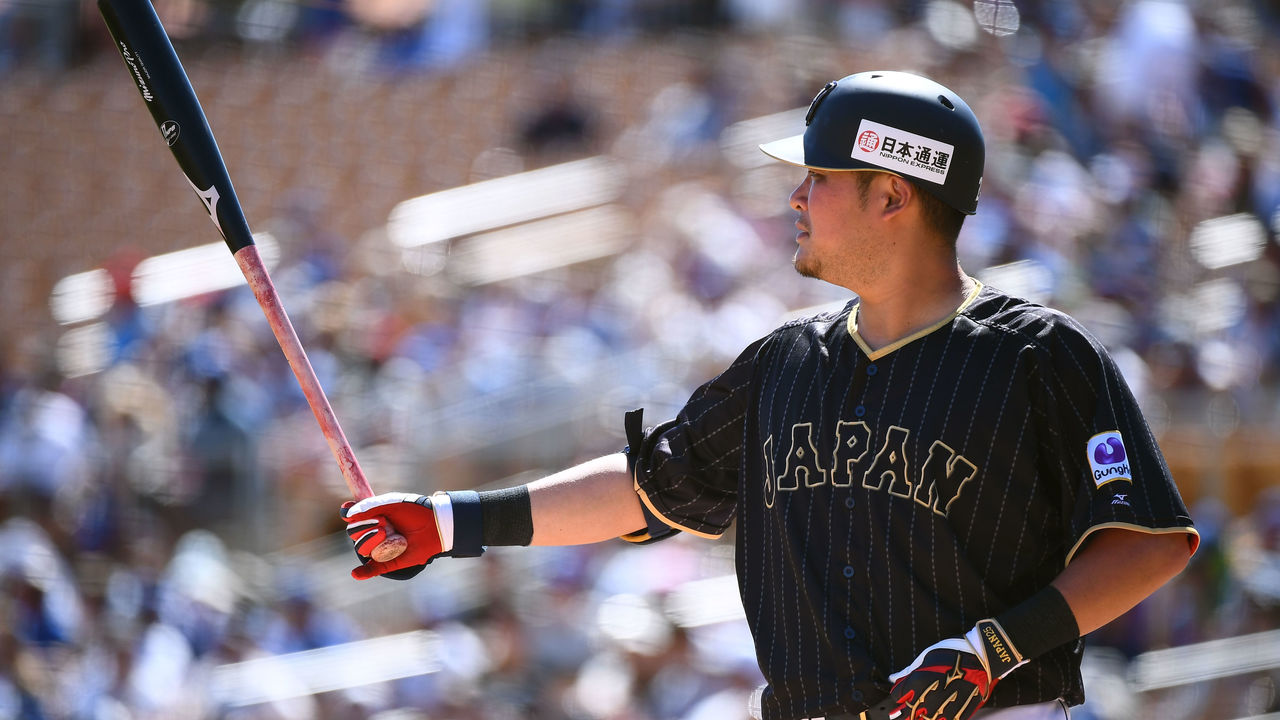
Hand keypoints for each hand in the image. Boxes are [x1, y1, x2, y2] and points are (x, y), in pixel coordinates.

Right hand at [340, 492, 444, 579]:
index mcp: (373, 517)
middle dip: (362, 527)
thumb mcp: (392, 503)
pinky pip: (372, 569)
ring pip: (362, 549)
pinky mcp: (390, 562)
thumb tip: (347, 515)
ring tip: (385, 534)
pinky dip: (364, 572)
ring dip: (369, 541)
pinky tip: (356, 574)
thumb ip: (370, 506)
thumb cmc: (415, 511)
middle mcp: (374, 533)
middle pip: (353, 534)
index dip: (348, 514)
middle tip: (381, 522)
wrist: (435, 525)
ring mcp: (381, 548)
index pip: (353, 518)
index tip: (348, 510)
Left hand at [867, 621, 1023, 719]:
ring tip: (927, 707)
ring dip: (922, 716)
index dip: (899, 694)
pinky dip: (938, 718)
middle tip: (913, 704)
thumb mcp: (926, 656)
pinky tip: (939, 712)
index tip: (903, 692)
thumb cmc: (953, 653)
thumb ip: (908, 671)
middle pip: (907, 713)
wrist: (983, 659)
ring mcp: (943, 709)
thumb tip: (893, 678)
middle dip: (907, 709)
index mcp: (917, 681)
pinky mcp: (958, 715)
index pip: (897, 696)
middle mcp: (927, 698)